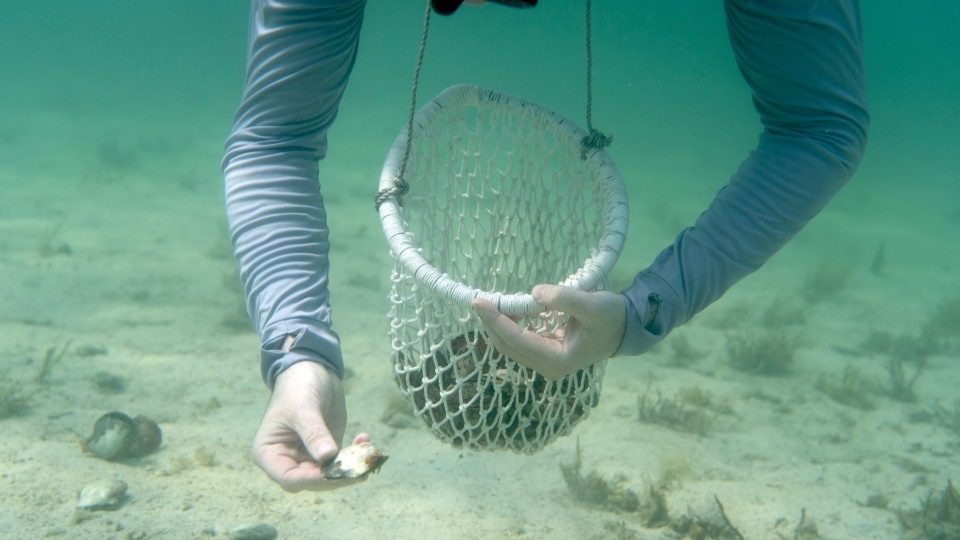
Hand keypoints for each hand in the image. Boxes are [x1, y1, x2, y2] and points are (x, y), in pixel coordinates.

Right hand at [251, 361, 368, 491]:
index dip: (311, 479)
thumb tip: (328, 457)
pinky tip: (365, 439)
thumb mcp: (304, 409)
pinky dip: (356, 454)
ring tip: (368, 452)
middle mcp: (288, 460)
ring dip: (351, 466)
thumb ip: (314, 434)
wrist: (311, 369)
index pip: (289, 478)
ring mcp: (308, 456)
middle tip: (360, 466)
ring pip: (330, 474)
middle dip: (337, 475)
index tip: (333, 470)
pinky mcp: (327, 450)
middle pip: (312, 481)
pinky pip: (342, 460)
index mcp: (270, 454)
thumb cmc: (298, 387)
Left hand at [472, 284, 625, 379]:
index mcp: (557, 360)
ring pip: (510, 345)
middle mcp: (548, 367)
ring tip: (487, 303)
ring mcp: (545, 362)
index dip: (495, 321)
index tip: (478, 302)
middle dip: (491, 323)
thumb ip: (564, 298)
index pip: (517, 340)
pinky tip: (505, 309)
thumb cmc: (611, 317)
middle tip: (477, 300)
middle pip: (507, 346)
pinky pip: (519, 341)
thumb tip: (534, 293)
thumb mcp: (592, 305)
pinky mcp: (545, 353)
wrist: (624, 328)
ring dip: (497, 325)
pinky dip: (508, 326)